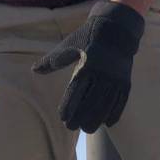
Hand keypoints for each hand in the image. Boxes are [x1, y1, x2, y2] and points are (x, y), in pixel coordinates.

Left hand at [33, 1, 144, 132]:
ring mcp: (116, 78)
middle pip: (93, 100)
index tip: (62, 117)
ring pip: (107, 103)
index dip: (70, 105)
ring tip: (89, 130)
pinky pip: (121, 100)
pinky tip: (109, 123)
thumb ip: (53, 60)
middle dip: (82, 116)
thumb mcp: (69, 44)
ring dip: (98, 118)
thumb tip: (34, 70)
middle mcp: (104, 73)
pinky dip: (116, 112)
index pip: (77, 90)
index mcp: (88, 64)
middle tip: (72, 128)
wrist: (117, 29)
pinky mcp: (125, 81)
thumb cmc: (88, 36)